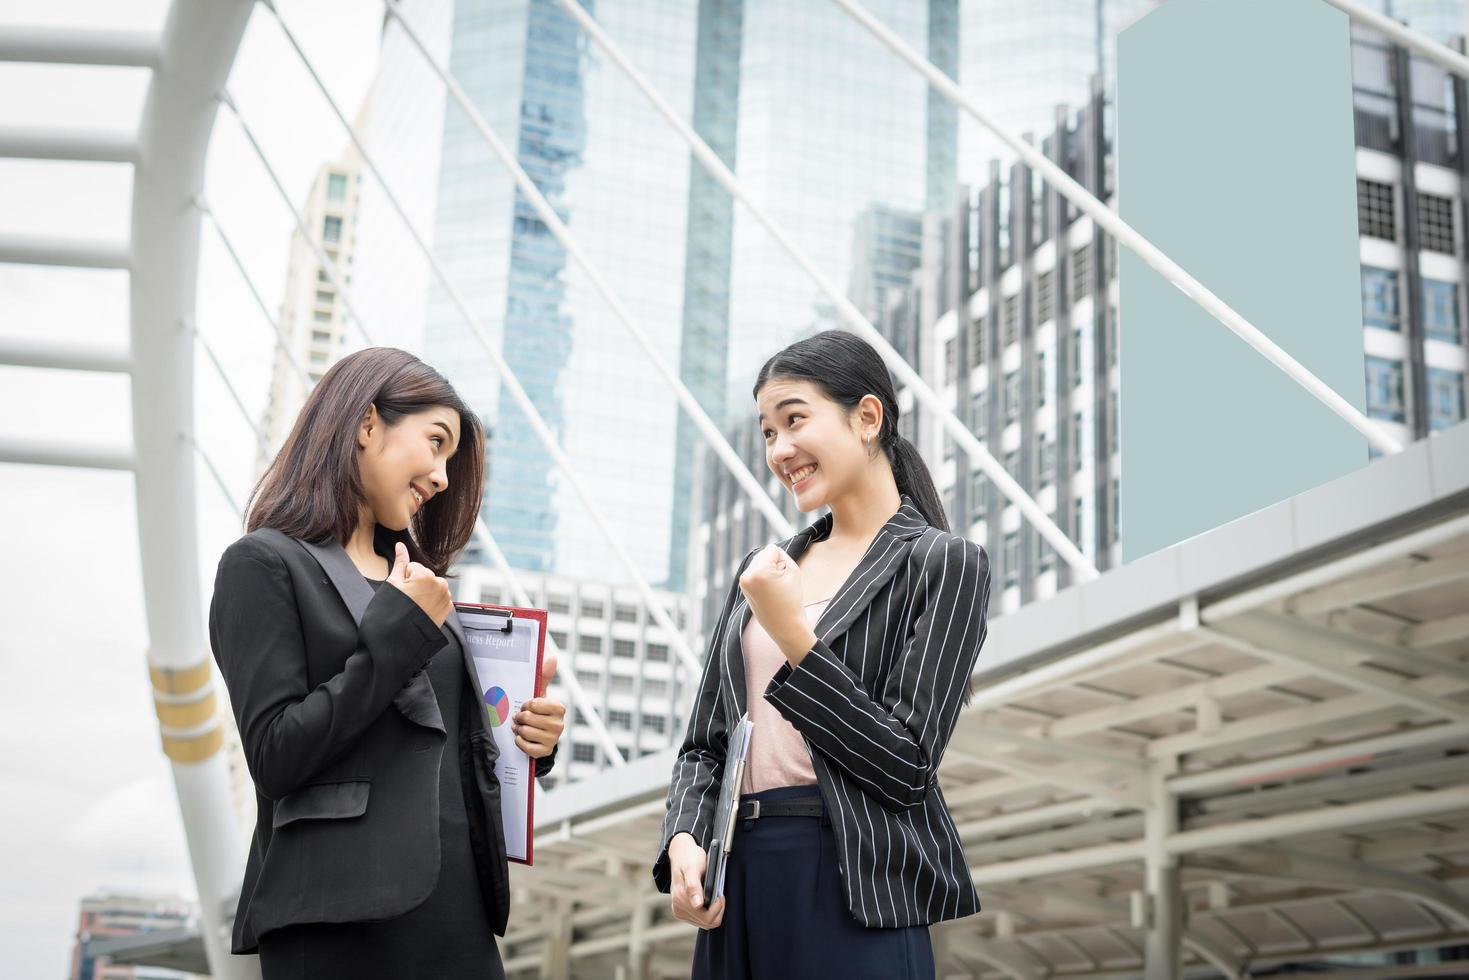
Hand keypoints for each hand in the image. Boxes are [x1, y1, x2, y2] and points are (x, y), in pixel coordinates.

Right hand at [386, 541, 452, 626]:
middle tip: (407, 600)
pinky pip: (439, 597)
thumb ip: (400, 562)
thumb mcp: (392, 583)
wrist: (398, 639)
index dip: (404, 578)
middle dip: (416, 584)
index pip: (413, 567)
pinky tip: (422, 611)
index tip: (402, 592)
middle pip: (424, 575)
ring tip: (414, 606)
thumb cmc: (391, 611)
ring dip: (424, 592)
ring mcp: (446, 597)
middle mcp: (440, 584)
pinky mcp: (448, 608)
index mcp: (426, 575)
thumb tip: (400, 545)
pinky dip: (432, 602)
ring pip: (432, 586)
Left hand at [512, 654, 563, 759]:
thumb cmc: (539, 712)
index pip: (533, 704)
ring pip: (524, 732)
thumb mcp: (540, 695)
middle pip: (527, 718)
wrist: (540, 736)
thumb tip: (552, 657)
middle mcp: (559, 725)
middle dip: (519, 718)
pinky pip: (524, 746)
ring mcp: (553, 740)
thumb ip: (544, 676)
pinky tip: (522, 739)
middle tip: (520, 718)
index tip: (527, 706)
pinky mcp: (545, 752)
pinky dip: (519, 742)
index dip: (526, 705)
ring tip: (520, 727)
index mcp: (559, 708)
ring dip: (518, 730)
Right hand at [668, 832, 724, 929]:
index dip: (718, 908)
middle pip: (707, 922)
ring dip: (714, 912)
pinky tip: (710, 900)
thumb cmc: (689, 858)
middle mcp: (678, 907)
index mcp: (680, 898)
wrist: (681, 854)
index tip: (721, 895)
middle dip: (717, 910)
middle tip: (721, 895)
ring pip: (705, 923)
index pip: (706, 917)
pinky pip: (701, 920)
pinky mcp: (682, 911)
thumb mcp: (693, 868)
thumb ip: (693, 886)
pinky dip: (709, 912)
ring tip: (715, 896)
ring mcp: (679, 911)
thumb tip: (697, 905)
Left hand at [738, 544, 812, 659]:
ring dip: (768, 570)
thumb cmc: (792, 599)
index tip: (785, 579)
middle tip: (780, 585)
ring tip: (774, 589)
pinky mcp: (743, 587)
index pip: (773, 549)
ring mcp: (743, 582)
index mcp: (758, 572)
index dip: (784, 561)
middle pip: (764, 554)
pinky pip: (755, 571)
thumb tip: (766, 553)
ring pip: (759, 562)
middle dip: (774, 565)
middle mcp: (746, 575)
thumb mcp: (793, 570)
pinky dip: (763, 576)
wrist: (785, 627)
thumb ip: (780, 555)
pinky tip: (768, 591)